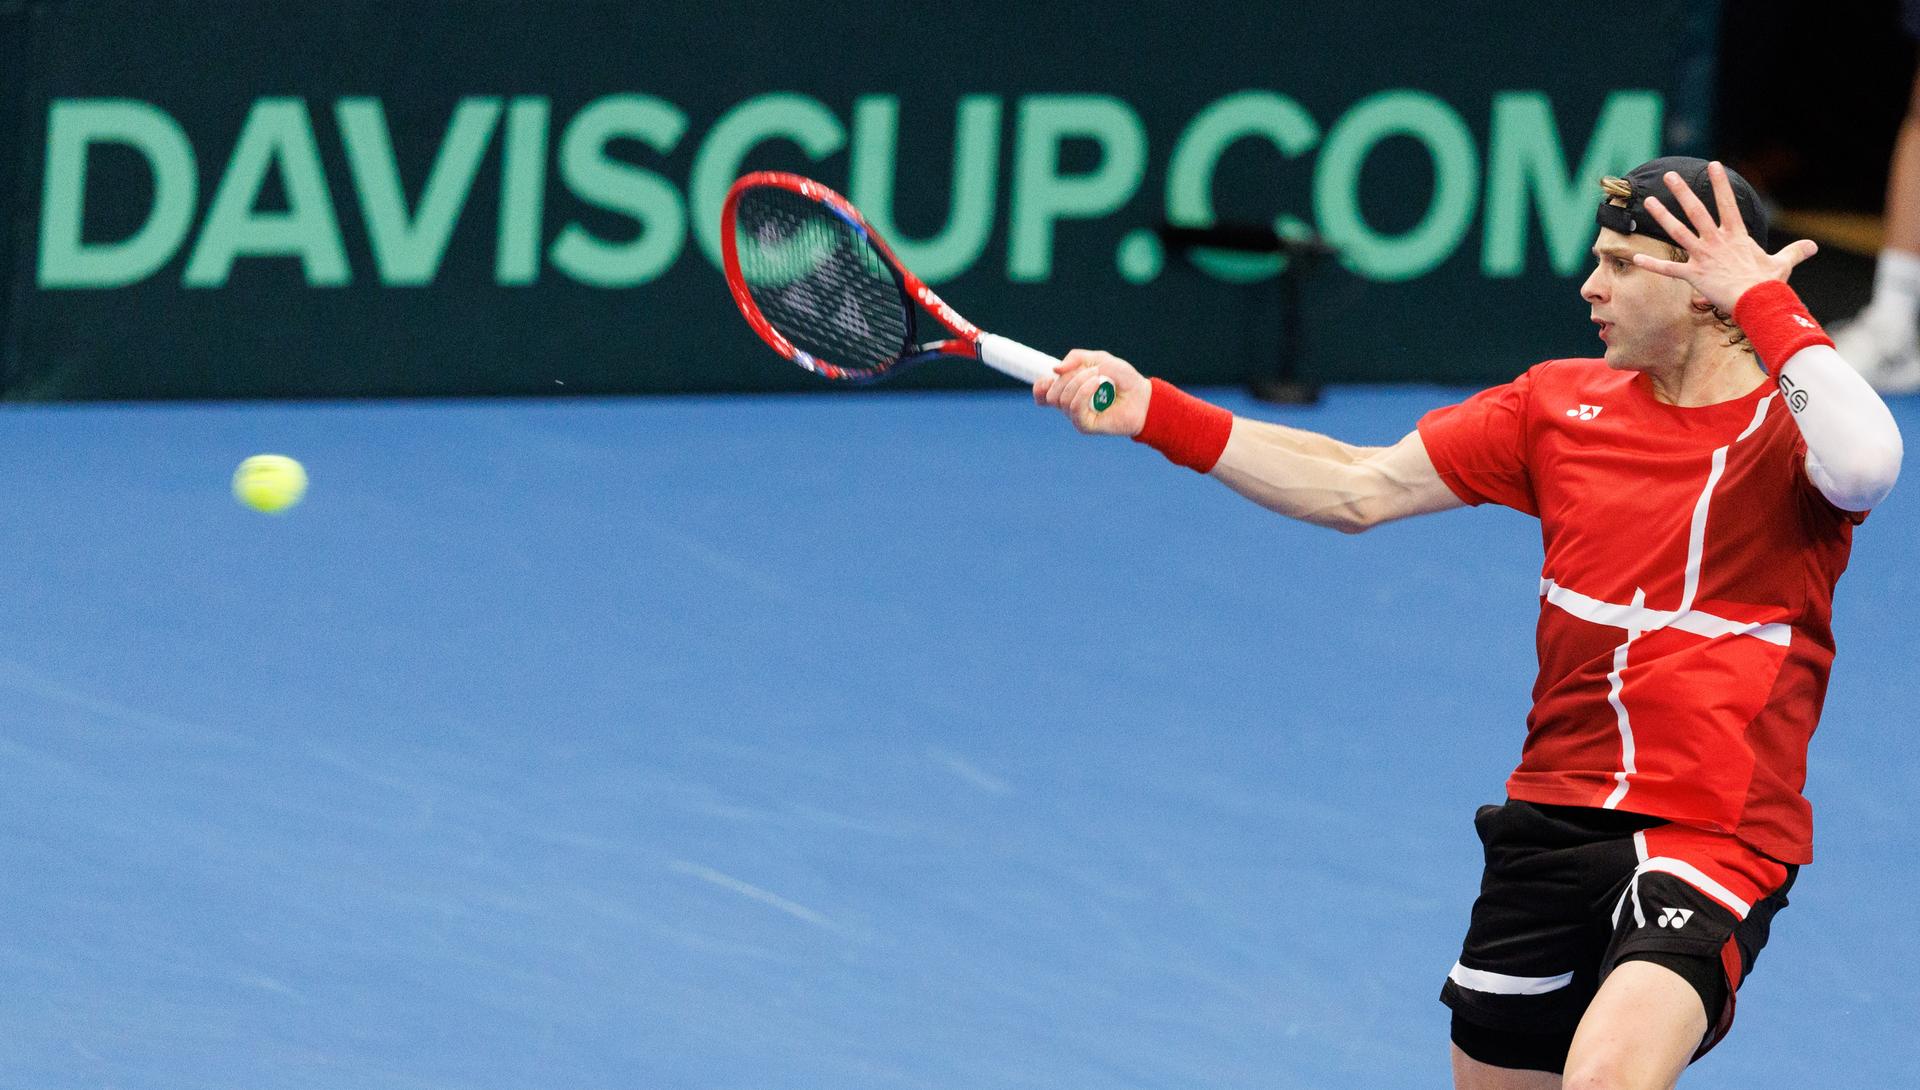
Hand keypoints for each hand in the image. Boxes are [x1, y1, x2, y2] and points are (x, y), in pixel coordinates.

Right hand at [1032, 349, 1148, 435]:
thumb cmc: (1123, 379)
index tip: (1049, 378)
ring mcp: (1077, 416)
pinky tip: (1097, 383)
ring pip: (1062, 399)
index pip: (1041, 393)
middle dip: (1067, 378)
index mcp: (1069, 390)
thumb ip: (1076, 358)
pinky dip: (1083, 392)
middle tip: (1090, 372)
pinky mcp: (1085, 425)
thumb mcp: (1100, 359)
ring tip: (1099, 377)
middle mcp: (1070, 405)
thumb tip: (1055, 370)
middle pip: (1051, 393)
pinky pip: (1074, 408)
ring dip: (1079, 382)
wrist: (1143, 396)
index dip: (1040, 386)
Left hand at [1630, 160, 1819, 313]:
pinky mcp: (1693, 275)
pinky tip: (1634, 257)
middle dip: (1682, 192)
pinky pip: (1668, 268)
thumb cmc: (1769, 284)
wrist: (1758, 302)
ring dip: (1662, 216)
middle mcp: (1716, 241)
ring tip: (1649, 201)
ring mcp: (1703, 257)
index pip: (1727, 204)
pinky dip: (1651, 264)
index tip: (1714, 165)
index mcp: (1736, 236)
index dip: (1720, 184)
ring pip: (1678, 232)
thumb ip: (1794, 252)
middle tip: (1669, 176)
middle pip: (1696, 211)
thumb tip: (1813, 246)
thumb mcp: (1782, 263)